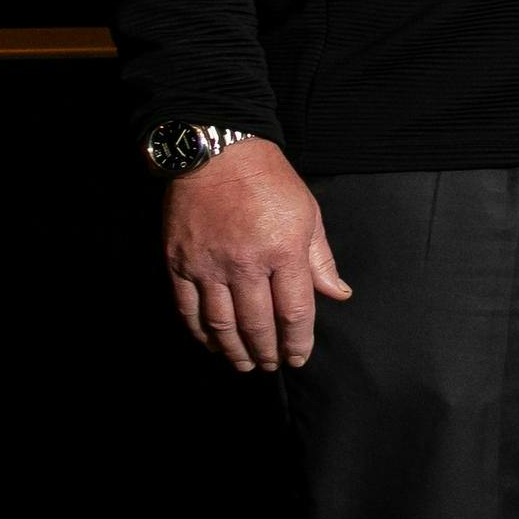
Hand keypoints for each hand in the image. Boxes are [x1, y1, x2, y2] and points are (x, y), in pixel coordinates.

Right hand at [160, 139, 352, 371]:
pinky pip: (188, 308)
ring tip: (244, 364)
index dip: (298, 341)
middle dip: (267, 351)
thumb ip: (321, 260)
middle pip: (257, 324)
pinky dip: (200, 332)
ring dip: (234, 350)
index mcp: (283, 252)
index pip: (294, 311)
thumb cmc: (270, 181)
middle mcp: (245, 264)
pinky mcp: (179, 262)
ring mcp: (209, 265)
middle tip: (272, 365)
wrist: (216, 153)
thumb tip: (338, 295)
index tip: (299, 357)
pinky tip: (211, 344)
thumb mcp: (308, 215)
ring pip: (221, 324)